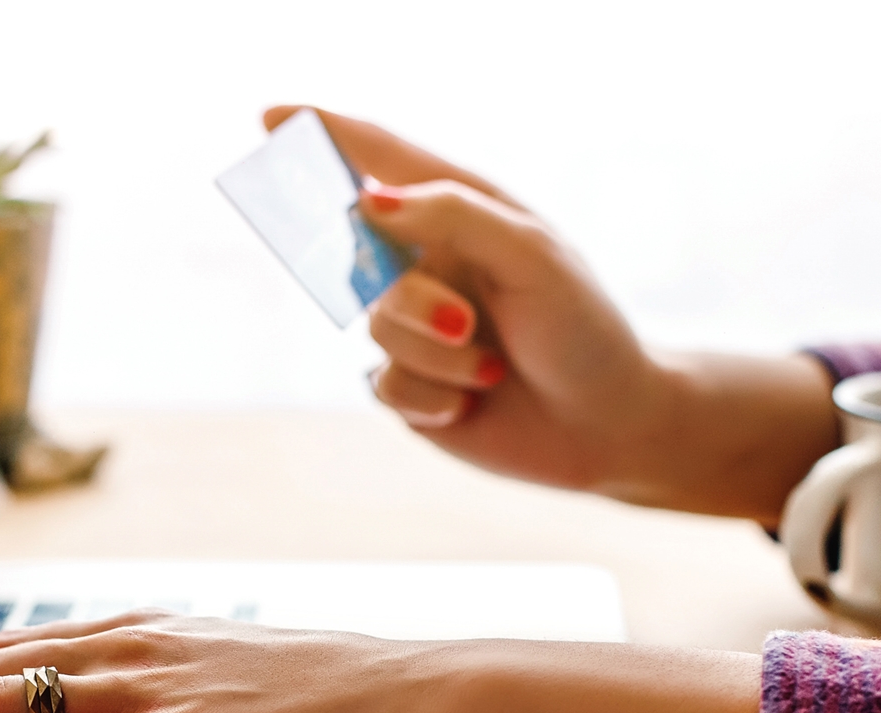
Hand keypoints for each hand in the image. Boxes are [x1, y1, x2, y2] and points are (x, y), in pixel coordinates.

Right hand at [264, 106, 836, 523]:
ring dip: (437, 355)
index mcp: (464, 213)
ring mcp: (416, 325)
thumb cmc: (583, 330)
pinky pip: (382, 384)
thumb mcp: (531, 255)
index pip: (382, 160)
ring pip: (375, 327)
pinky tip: (472, 405)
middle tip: (466, 322)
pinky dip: (430, 397)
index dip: (325, 135)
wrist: (608, 427)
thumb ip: (451, 214)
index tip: (272, 117)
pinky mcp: (411, 385)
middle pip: (366, 257)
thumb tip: (367, 201)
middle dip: (412, 299)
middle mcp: (432, 262)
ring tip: (494, 371)